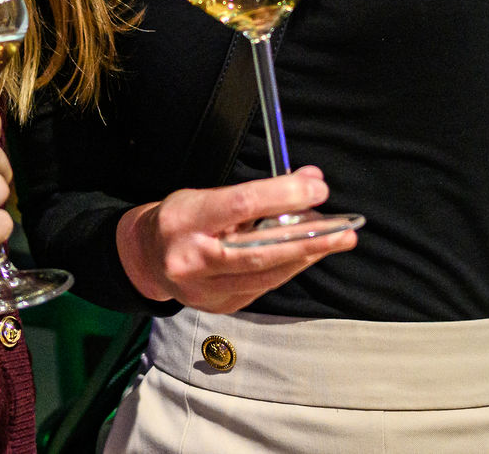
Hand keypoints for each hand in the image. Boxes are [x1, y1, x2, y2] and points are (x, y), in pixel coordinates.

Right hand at [116, 166, 356, 313]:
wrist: (145, 259)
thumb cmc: (180, 220)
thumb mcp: (207, 194)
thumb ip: (257, 191)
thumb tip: (309, 181)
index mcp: (186, 221)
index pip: (241, 204)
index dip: (283, 196)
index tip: (317, 188)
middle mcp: (192, 260)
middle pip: (259, 250)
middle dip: (308, 239)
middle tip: (344, 230)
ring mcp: (204, 291)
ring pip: (266, 274)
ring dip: (306, 255)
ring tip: (336, 239)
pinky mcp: (218, 307)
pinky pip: (263, 287)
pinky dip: (288, 268)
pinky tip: (307, 254)